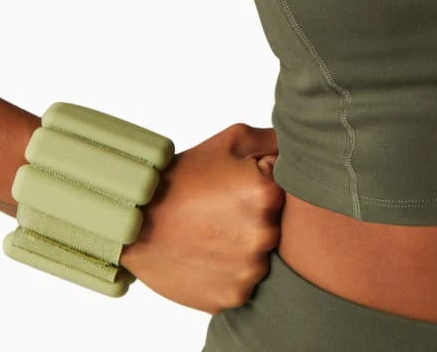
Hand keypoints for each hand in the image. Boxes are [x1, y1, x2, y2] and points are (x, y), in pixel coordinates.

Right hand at [119, 122, 285, 314]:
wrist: (136, 221)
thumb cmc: (185, 176)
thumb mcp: (229, 141)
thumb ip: (272, 140)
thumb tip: (300, 146)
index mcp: (267, 193)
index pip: (287, 190)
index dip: (262, 186)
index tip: (236, 188)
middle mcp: (264, 233)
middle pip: (276, 225)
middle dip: (255, 218)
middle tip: (222, 212)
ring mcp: (249, 269)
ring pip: (261, 256)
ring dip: (245, 247)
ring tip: (213, 233)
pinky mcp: (233, 295)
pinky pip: (244, 282)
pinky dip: (231, 272)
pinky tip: (209, 255)